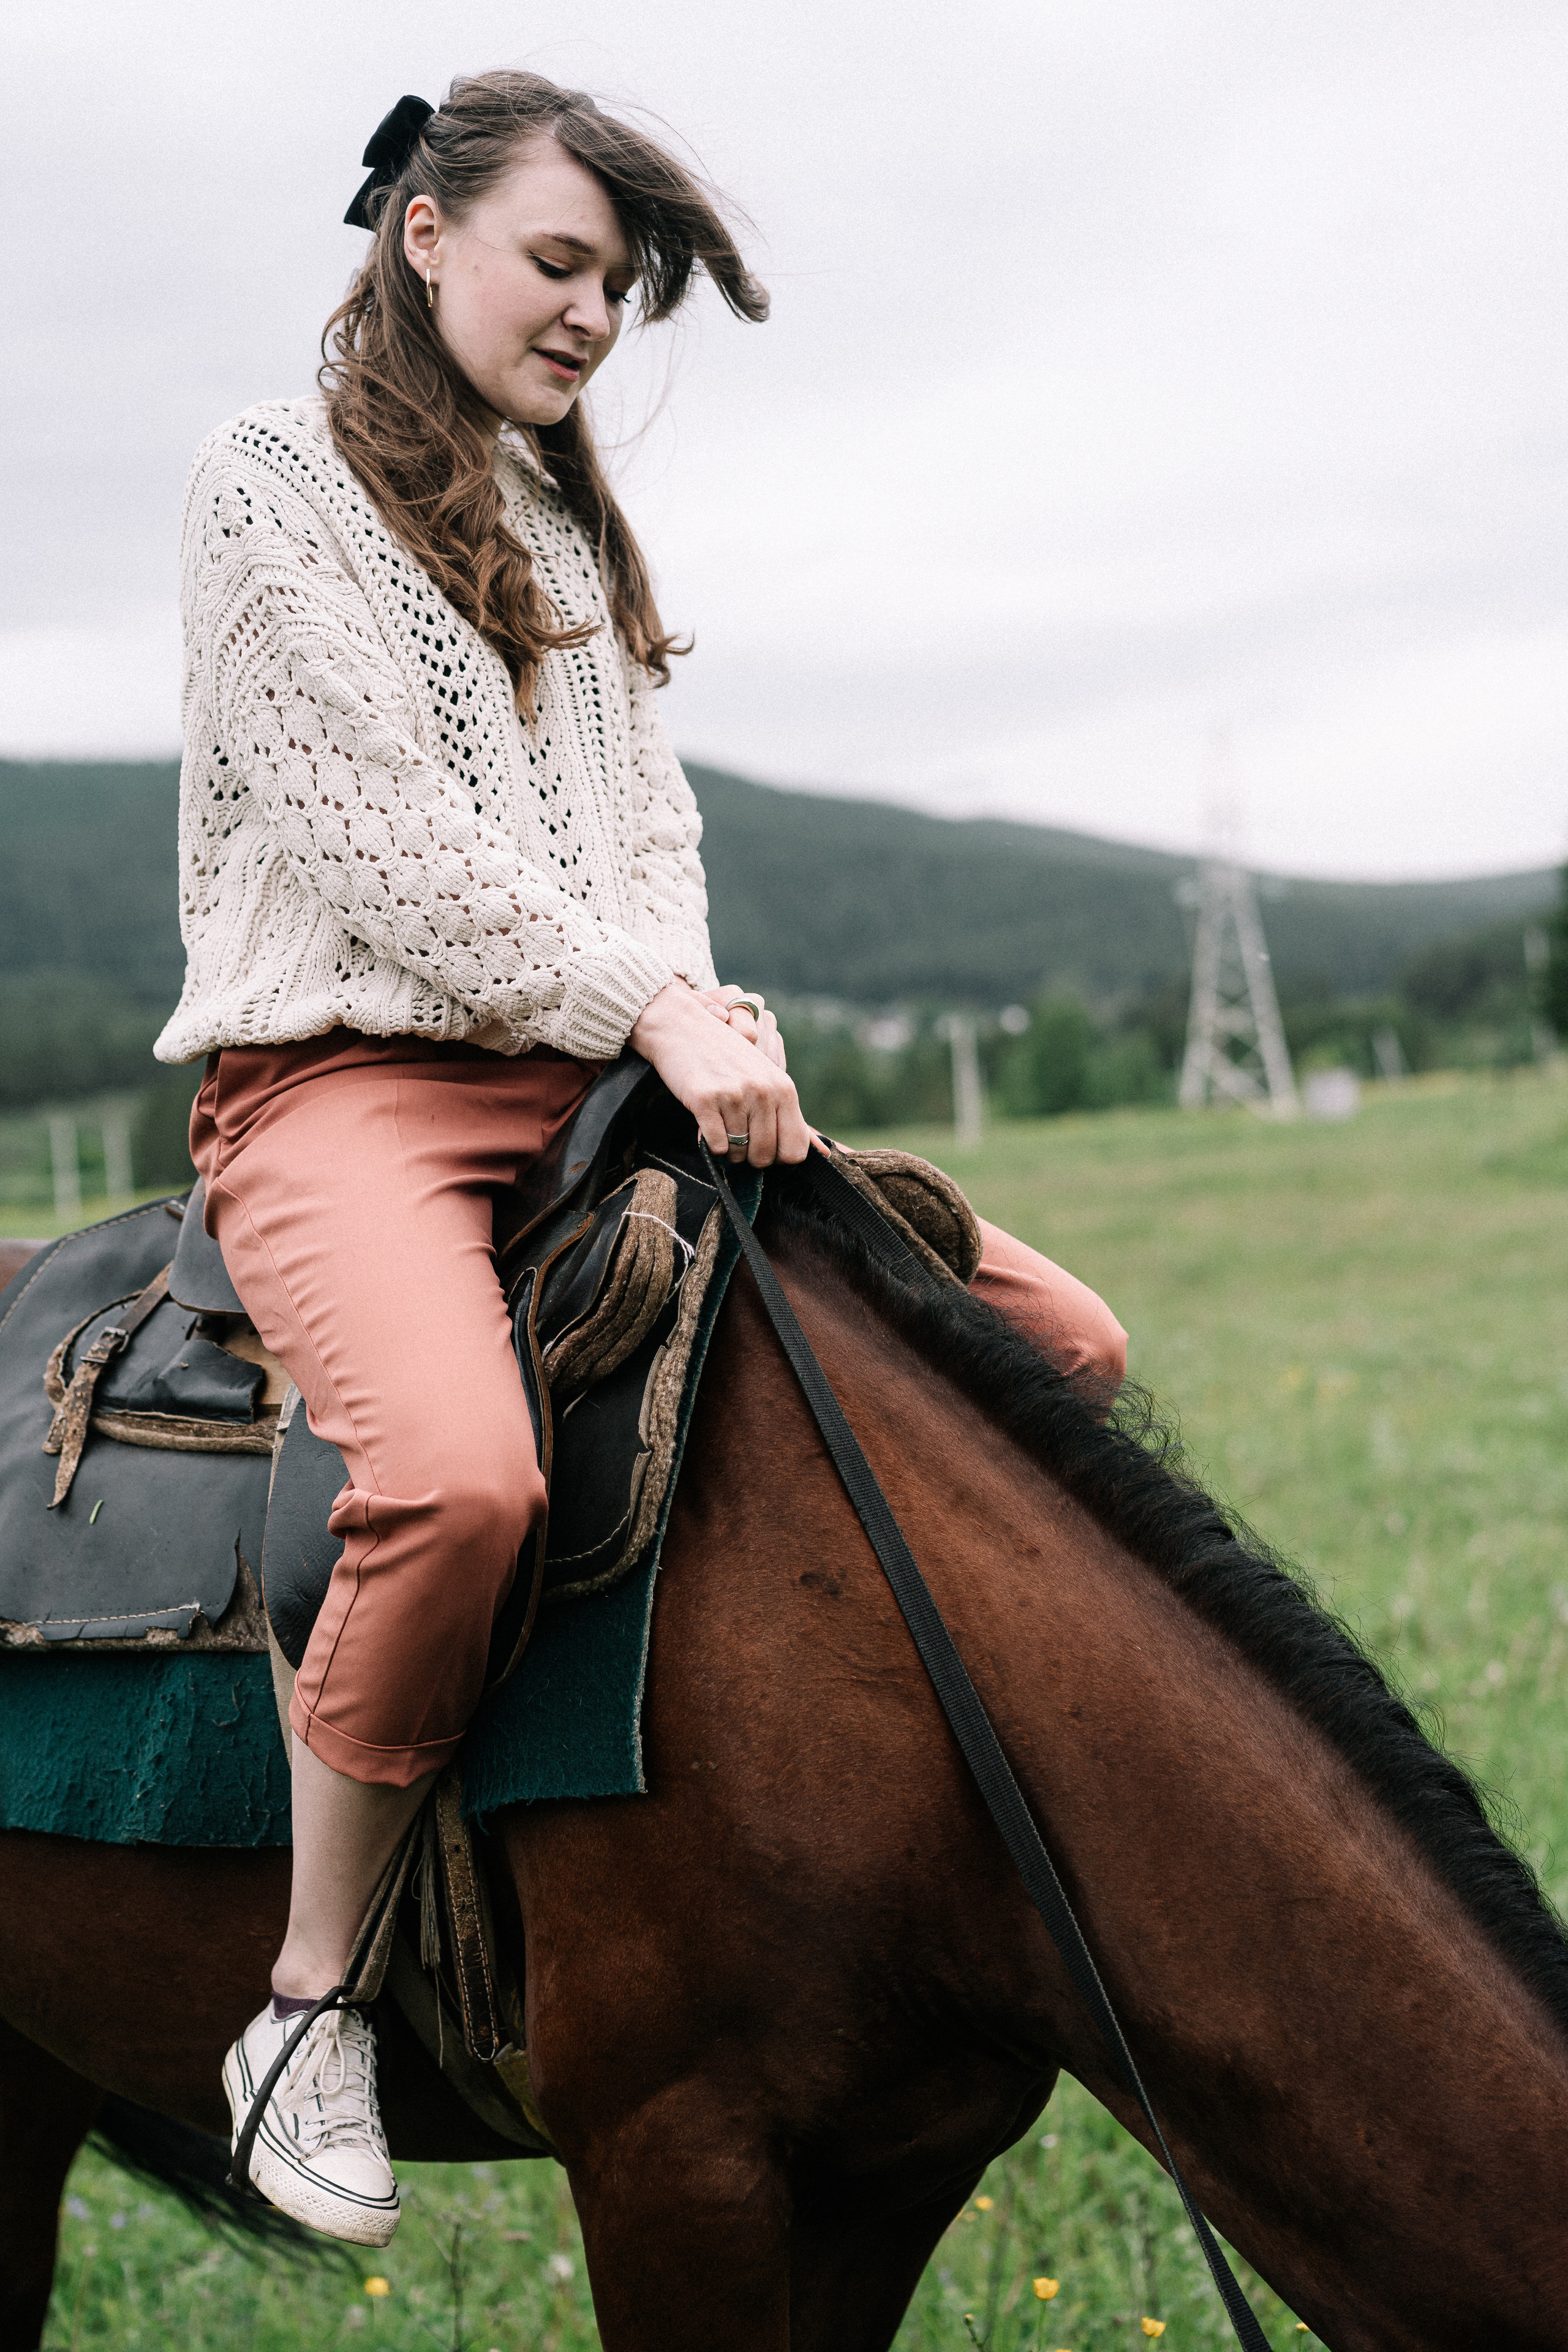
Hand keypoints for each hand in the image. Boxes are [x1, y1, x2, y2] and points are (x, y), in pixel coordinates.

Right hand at [630, 983, 809, 1165]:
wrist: (682, 1027)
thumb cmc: (724, 1055)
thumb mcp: (764, 1077)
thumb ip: (785, 1113)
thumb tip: (814, 1153)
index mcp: (783, 1088)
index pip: (795, 1150)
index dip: (778, 1157)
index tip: (763, 1147)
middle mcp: (763, 1091)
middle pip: (764, 1156)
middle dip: (750, 1157)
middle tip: (737, 1138)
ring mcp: (734, 1095)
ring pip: (738, 1153)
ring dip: (728, 1150)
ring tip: (721, 1126)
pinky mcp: (705, 1100)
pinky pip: (716, 1146)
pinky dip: (711, 1144)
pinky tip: (707, 1126)